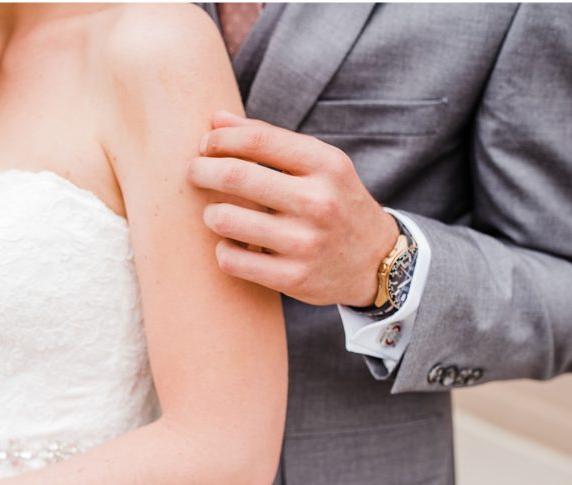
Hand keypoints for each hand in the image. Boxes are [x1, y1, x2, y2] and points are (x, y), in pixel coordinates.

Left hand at [188, 110, 399, 306]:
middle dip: (202, 171)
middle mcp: (318, 202)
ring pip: (226, 220)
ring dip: (210, 213)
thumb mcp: (320, 164)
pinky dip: (223, 250)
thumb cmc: (336, 203)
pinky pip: (231, 260)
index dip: (220, 140)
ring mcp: (306, 243)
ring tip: (215, 212)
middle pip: (236, 175)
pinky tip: (231, 244)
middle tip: (194, 173)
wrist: (377, 262)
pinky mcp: (294, 278)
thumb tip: (216, 120)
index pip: (258, 140)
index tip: (205, 146)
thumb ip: (270, 139)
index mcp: (326, 165)